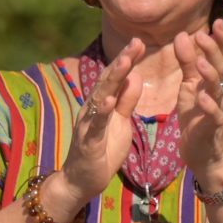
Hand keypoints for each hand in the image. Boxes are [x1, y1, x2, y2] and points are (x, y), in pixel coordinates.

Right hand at [55, 37, 146, 209]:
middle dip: (122, 61)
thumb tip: (135, 76)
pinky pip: (95, 125)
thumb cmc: (102, 151)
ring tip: (125, 62)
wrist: (81, 180)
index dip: (127, 59)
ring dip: (113, 79)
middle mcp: (92, 110)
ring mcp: (88, 124)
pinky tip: (110, 101)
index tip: (140, 41)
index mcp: (102, 105)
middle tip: (136, 42)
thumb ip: (126, 101)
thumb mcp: (120, 122)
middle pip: (108, 81)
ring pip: (101, 97)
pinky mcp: (88, 142)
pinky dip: (102, 112)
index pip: (116, 78)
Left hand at [176, 21, 222, 185]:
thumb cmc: (196, 117)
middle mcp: (219, 92)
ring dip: (210, 75)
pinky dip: (208, 106)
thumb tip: (184, 35)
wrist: (203, 152)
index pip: (219, 56)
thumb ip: (187, 63)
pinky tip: (202, 98)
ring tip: (201, 62)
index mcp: (213, 81)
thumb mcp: (189, 86)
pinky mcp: (212, 127)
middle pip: (221, 68)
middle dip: (214, 51)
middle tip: (204, 35)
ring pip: (218, 89)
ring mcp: (217, 109)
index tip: (216, 21)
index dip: (219, 40)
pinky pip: (213, 115)